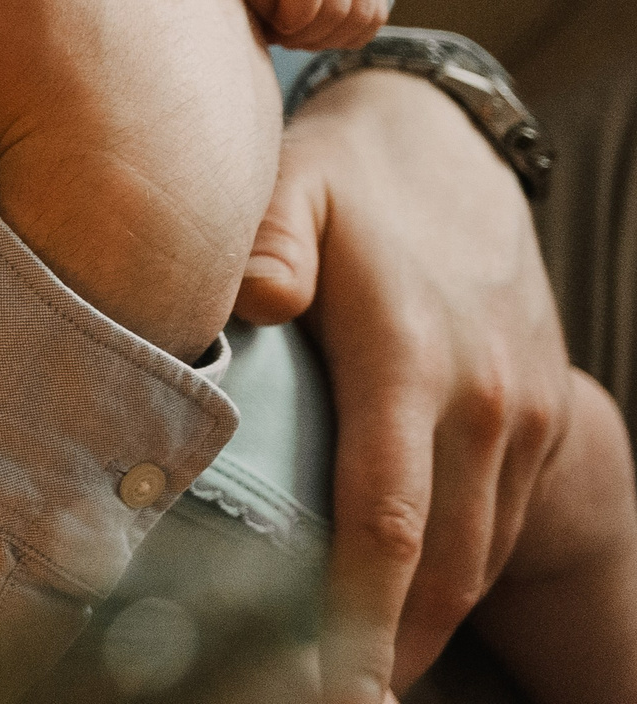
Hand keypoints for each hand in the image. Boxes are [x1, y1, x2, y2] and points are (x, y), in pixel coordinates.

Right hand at [0, 0, 280, 360]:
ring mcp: (229, 20)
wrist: (130, 215)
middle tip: (16, 68)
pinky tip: (116, 142)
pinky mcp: (251, 95)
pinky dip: (154, 100)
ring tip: (66, 112)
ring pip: (143, 16)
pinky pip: (187, 78)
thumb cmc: (34, 76)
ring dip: (107, 48)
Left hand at [211, 0, 389, 50]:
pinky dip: (347, 36)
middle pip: (338, 2)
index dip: (294, 13)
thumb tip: (285, 16)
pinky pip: (375, 18)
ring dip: (327, 39)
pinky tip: (316, 32)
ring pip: (362, 14)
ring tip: (296, 35)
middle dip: (307, 34)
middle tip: (280, 35)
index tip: (275, 25)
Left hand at [235, 68, 571, 701]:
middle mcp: (483, 401)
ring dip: (419, 627)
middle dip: (384, 648)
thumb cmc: (338, 175)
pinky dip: (450, 582)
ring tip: (347, 682)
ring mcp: (520, 415)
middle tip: (317, 702)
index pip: (389, 517)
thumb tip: (256, 301)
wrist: (445, 144)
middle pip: (442, 565)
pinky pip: (496, 526)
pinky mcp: (535, 419)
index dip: (356, 613)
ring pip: (477, 558)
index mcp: (413, 358)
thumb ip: (268, 242)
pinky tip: (392, 619)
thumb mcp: (291, 184)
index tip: (324, 683)